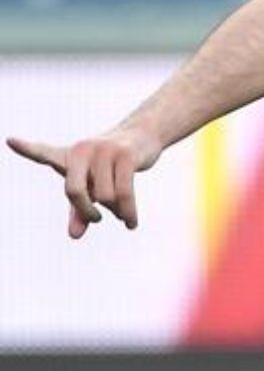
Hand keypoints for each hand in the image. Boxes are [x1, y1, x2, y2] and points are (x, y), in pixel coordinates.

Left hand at [7, 124, 162, 237]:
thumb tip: (74, 236)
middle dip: (87, 212)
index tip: (10, 141)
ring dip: (115, 211)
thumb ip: (79, 209)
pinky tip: (131, 224)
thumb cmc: (111, 164)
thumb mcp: (92, 185)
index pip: (44, 153)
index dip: (27, 148)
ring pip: (104, 196)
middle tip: (96, 220)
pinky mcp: (126, 155)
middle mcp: (83, 149)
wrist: (143, 135)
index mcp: (69, 155)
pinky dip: (128, 212)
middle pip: (74, 192)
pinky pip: (124, 193)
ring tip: (122, 214)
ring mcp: (105, 150)